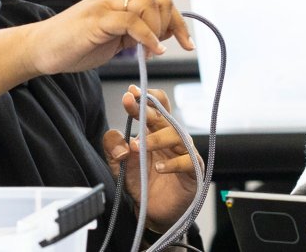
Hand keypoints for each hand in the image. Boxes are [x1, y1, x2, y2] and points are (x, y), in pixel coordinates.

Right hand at [24, 0, 195, 75]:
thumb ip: (133, 36)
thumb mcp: (112, 40)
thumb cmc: (72, 46)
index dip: (178, 22)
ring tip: (151, 52)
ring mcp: (106, 7)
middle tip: (161, 49)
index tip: (187, 43)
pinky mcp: (98, 20)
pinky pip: (132, 22)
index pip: (160, 1)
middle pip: (160, 0)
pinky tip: (151, 52)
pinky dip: (148, 37)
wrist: (40, 49)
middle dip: (171, 26)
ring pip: (148, 6)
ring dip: (158, 31)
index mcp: (120, 2)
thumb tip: (158, 38)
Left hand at [102, 85, 199, 230]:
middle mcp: (171, 139)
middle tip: (133, 106)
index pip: (155, 108)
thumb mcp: (119, 164)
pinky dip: (173, 163)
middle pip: (164, 117)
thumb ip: (113, 148)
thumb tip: (117, 138)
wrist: (151, 211)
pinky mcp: (192, 171)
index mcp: (155, 132)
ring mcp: (183, 153)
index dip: (146, 98)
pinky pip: (188, 161)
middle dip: (148, 109)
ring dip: (157, 138)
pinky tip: (159, 168)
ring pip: (177, 135)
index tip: (130, 93)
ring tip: (138, 146)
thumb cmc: (140, 183)